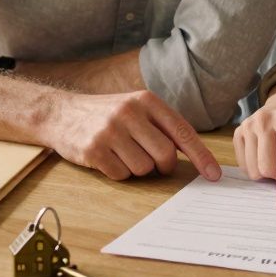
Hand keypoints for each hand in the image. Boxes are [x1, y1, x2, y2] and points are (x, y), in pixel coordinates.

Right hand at [44, 90, 221, 181]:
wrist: (61, 113)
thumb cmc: (107, 114)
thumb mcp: (136, 108)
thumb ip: (162, 126)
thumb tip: (195, 156)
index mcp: (146, 100)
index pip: (182, 132)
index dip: (201, 156)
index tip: (214, 175)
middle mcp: (129, 112)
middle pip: (165, 155)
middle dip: (163, 166)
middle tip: (152, 162)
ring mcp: (110, 131)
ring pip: (144, 169)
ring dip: (138, 169)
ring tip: (123, 153)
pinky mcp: (94, 149)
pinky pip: (121, 175)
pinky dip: (119, 173)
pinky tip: (108, 158)